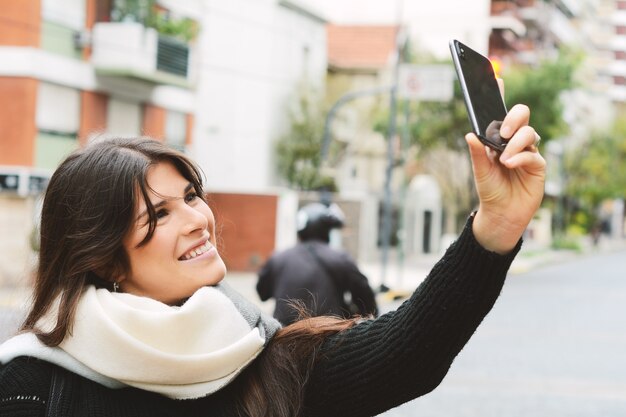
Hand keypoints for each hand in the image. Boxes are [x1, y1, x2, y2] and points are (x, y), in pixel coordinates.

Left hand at [467, 103, 545, 253]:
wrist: (501, 214)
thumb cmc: (490, 190)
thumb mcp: (479, 171)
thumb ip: (476, 153)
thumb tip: (470, 134)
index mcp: (498, 139)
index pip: (500, 113)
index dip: (500, 96)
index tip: (497, 79)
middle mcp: (515, 142)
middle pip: (522, 116)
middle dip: (514, 118)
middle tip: (504, 131)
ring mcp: (528, 152)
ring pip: (529, 133)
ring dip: (516, 144)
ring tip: (504, 159)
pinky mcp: (537, 166)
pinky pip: (533, 155)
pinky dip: (520, 158)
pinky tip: (510, 164)